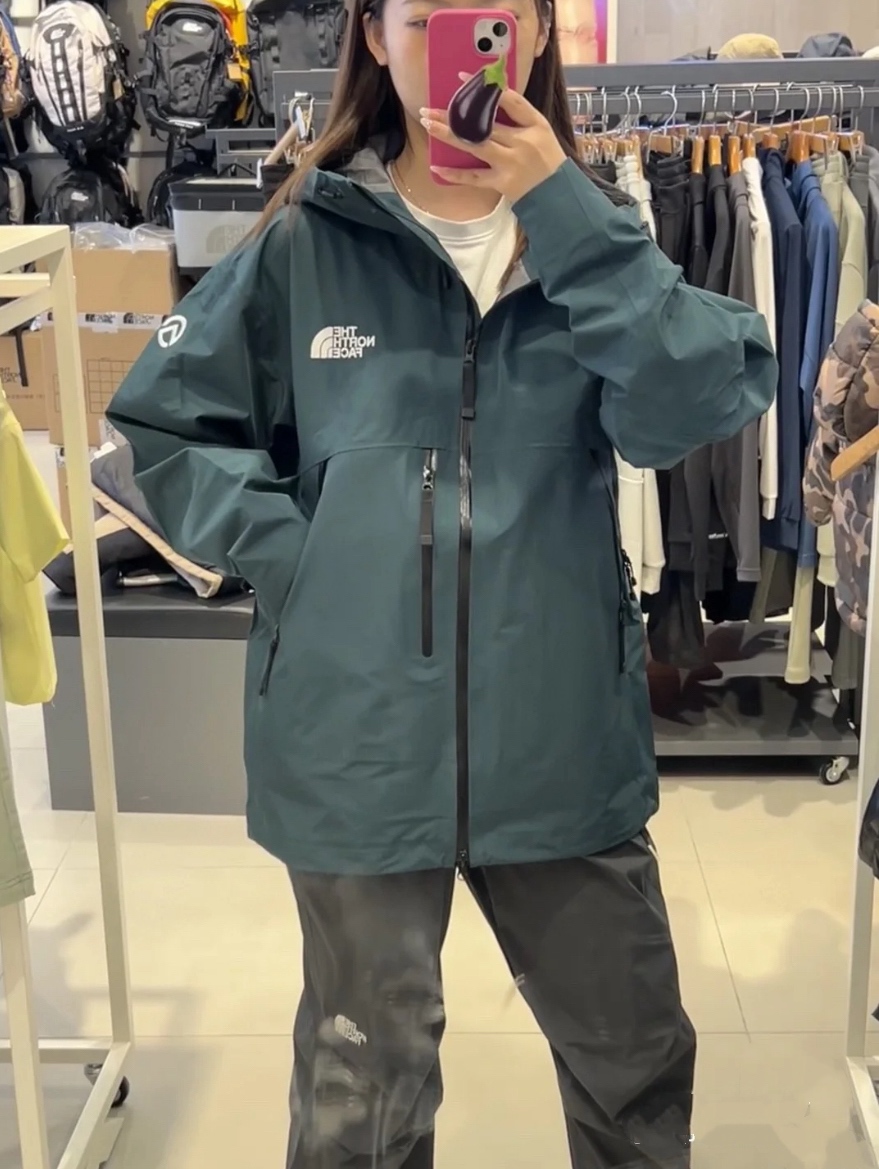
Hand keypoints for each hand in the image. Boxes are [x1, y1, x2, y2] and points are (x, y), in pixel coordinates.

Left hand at [421, 86, 566, 203]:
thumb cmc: (547, 160)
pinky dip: (455, 174)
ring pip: (475, 145)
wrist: (558, 194)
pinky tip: (436, 168)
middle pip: (484, 123)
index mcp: (534, 124)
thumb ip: (518, 116)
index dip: (485, 87)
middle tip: (429, 108)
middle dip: (455, 114)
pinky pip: (475, 178)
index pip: (509, 99)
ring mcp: (510, 163)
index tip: (462, 77)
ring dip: (449, 135)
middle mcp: (521, 141)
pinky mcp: (502, 183)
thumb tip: (490, 97)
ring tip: (428, 125)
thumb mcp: (540, 131)